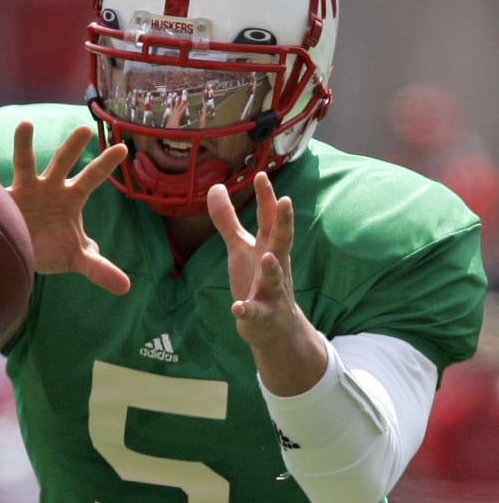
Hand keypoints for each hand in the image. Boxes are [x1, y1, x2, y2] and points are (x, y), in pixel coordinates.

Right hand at [0, 121, 130, 294]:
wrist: (22, 253)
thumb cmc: (52, 248)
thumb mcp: (76, 258)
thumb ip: (99, 268)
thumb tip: (126, 288)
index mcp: (71, 198)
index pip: (92, 179)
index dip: (105, 165)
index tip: (124, 149)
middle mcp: (48, 188)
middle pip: (62, 164)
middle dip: (72, 148)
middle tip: (85, 129)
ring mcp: (24, 190)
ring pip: (25, 164)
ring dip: (24, 145)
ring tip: (25, 125)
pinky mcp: (1, 198)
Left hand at [207, 172, 296, 347]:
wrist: (276, 327)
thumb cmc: (258, 280)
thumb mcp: (241, 248)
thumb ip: (228, 220)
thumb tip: (216, 187)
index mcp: (268, 247)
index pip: (268, 219)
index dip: (266, 198)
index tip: (261, 174)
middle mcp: (274, 265)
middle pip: (281, 241)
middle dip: (285, 222)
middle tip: (286, 200)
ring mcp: (272, 291)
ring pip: (275, 278)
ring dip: (272, 267)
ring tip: (266, 256)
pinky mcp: (263, 315)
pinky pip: (255, 312)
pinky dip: (247, 310)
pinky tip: (237, 308)